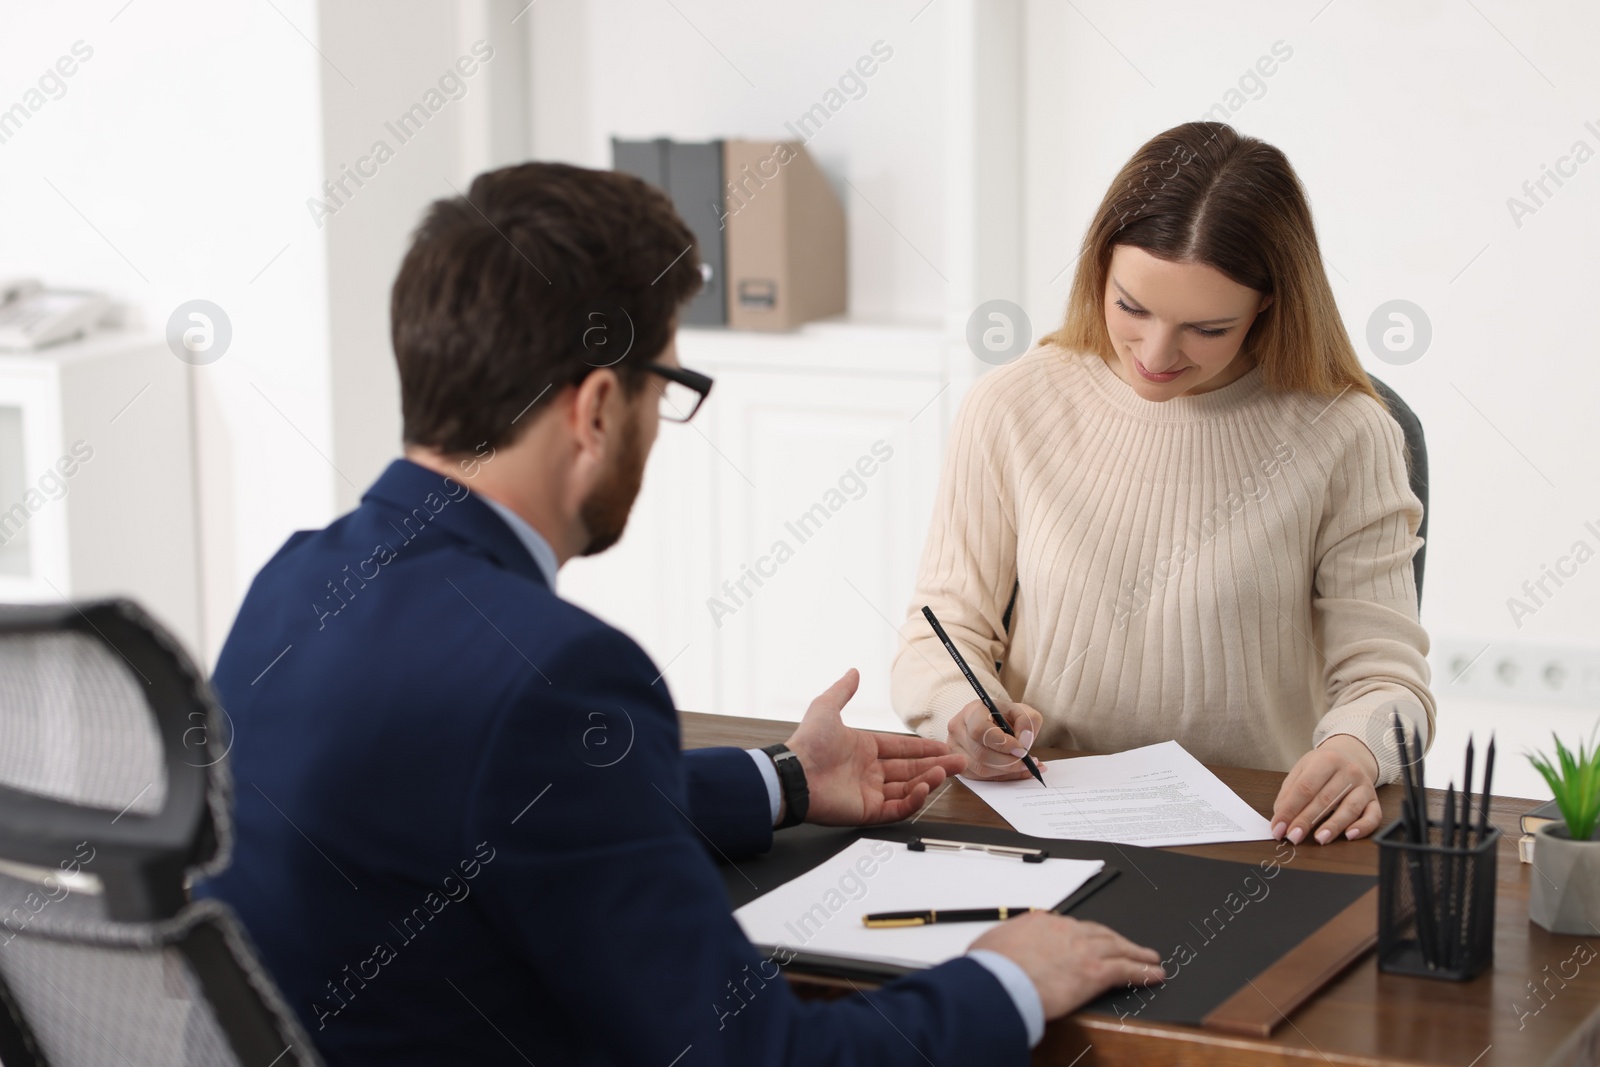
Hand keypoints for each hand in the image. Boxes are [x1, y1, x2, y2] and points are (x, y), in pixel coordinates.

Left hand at [784, 669, 967, 825]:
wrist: (794, 774)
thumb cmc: (807, 743)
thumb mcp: (826, 707)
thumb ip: (843, 690)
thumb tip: (853, 672)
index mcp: (863, 749)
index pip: (902, 749)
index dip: (923, 749)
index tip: (943, 747)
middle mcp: (869, 771)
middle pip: (911, 769)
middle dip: (937, 766)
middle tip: (959, 763)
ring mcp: (869, 792)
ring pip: (908, 788)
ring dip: (929, 780)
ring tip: (946, 772)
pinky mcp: (868, 811)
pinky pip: (898, 808)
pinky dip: (914, 800)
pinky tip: (925, 788)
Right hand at [944, 699, 1046, 780]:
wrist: (995, 722)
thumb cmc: (1005, 716)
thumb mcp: (1021, 711)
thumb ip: (1027, 721)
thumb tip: (1024, 741)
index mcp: (971, 711)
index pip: (980, 730)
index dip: (1002, 743)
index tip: (1021, 749)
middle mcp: (958, 729)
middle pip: (980, 753)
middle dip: (1008, 761)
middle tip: (1027, 761)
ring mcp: (955, 749)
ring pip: (980, 769)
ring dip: (1007, 771)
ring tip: (1026, 766)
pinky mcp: (960, 765)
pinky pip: (981, 778)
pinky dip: (1002, 777)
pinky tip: (1017, 771)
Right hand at [970, 912, 1161, 1017]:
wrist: (1000, 981)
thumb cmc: (991, 967)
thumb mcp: (991, 945)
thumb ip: (1004, 945)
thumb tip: (998, 952)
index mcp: (1041, 922)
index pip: (1070, 927)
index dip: (1084, 935)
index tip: (1090, 940)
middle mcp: (1066, 931)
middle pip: (1099, 932)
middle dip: (1116, 939)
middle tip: (1129, 944)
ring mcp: (1083, 949)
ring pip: (1118, 947)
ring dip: (1136, 952)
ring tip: (1149, 958)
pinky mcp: (1095, 973)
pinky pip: (1127, 970)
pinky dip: (1143, 972)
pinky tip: (1154, 974)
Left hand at [1271, 735, 1381, 844]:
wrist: (1351, 756)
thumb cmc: (1322, 767)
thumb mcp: (1302, 770)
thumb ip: (1289, 792)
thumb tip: (1280, 818)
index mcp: (1326, 759)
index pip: (1305, 787)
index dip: (1290, 809)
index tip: (1278, 828)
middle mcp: (1348, 771)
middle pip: (1325, 799)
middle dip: (1306, 821)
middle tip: (1293, 837)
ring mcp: (1364, 785)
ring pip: (1350, 808)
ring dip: (1333, 826)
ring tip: (1319, 839)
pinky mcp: (1375, 800)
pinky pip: (1373, 816)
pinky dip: (1362, 827)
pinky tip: (1349, 835)